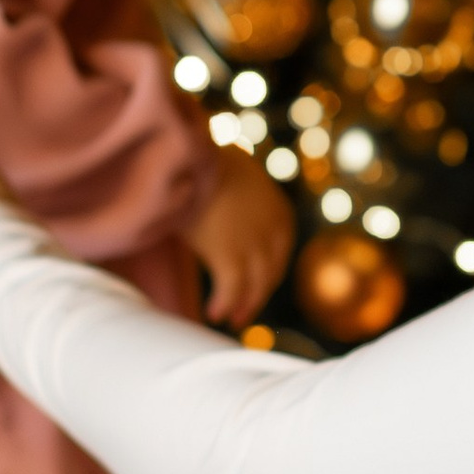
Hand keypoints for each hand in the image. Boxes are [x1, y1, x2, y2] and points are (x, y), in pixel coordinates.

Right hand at [185, 142, 293, 326]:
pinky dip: (224, 305)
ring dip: (242, 307)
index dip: (266, 276)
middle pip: (268, 276)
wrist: (192, 156)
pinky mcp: (230, 257)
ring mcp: (253, 247)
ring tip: (230, 318)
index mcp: (281, 215)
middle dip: (256, 296)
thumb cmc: (206, 159)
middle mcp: (274, 234)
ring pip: (252, 288)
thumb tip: (225, 196)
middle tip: (243, 313)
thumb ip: (240, 193)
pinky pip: (229, 291)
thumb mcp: (236, 173)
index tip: (254, 288)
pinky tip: (214, 314)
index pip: (279, 256)